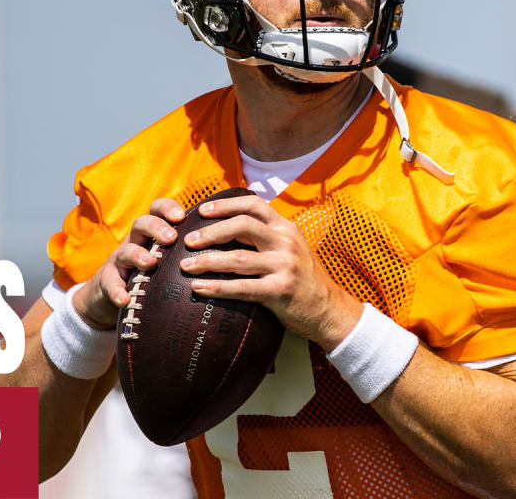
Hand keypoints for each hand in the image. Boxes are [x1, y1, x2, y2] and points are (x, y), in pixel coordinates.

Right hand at [71, 198, 185, 329]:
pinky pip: (110, 285)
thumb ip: (194, 253)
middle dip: (156, 227)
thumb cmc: (154, 275)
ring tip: (151, 263)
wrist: (114, 296)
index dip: (169, 208)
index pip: (160, 210)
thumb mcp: (170, 259)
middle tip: (172, 238)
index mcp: (154, 234)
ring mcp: (120, 261)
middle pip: (142, 223)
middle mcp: (136, 242)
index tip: (182, 216)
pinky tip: (125, 299)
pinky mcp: (108, 283)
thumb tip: (235, 255)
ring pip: (125, 250)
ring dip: (138, 254)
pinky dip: (117, 291)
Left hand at [179, 194, 362, 349]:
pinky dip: (217, 287)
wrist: (329, 309)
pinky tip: (199, 288)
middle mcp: (286, 242)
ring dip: (208, 261)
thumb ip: (267, 238)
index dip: (225, 205)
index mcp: (286, 229)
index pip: (254, 205)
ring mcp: (284, 266)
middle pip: (243, 226)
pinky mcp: (280, 291)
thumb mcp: (291, 249)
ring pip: (238, 259)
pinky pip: (242, 288)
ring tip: (186, 266)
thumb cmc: (304, 279)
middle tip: (188, 241)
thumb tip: (228, 229)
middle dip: (211, 232)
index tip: (202, 211)